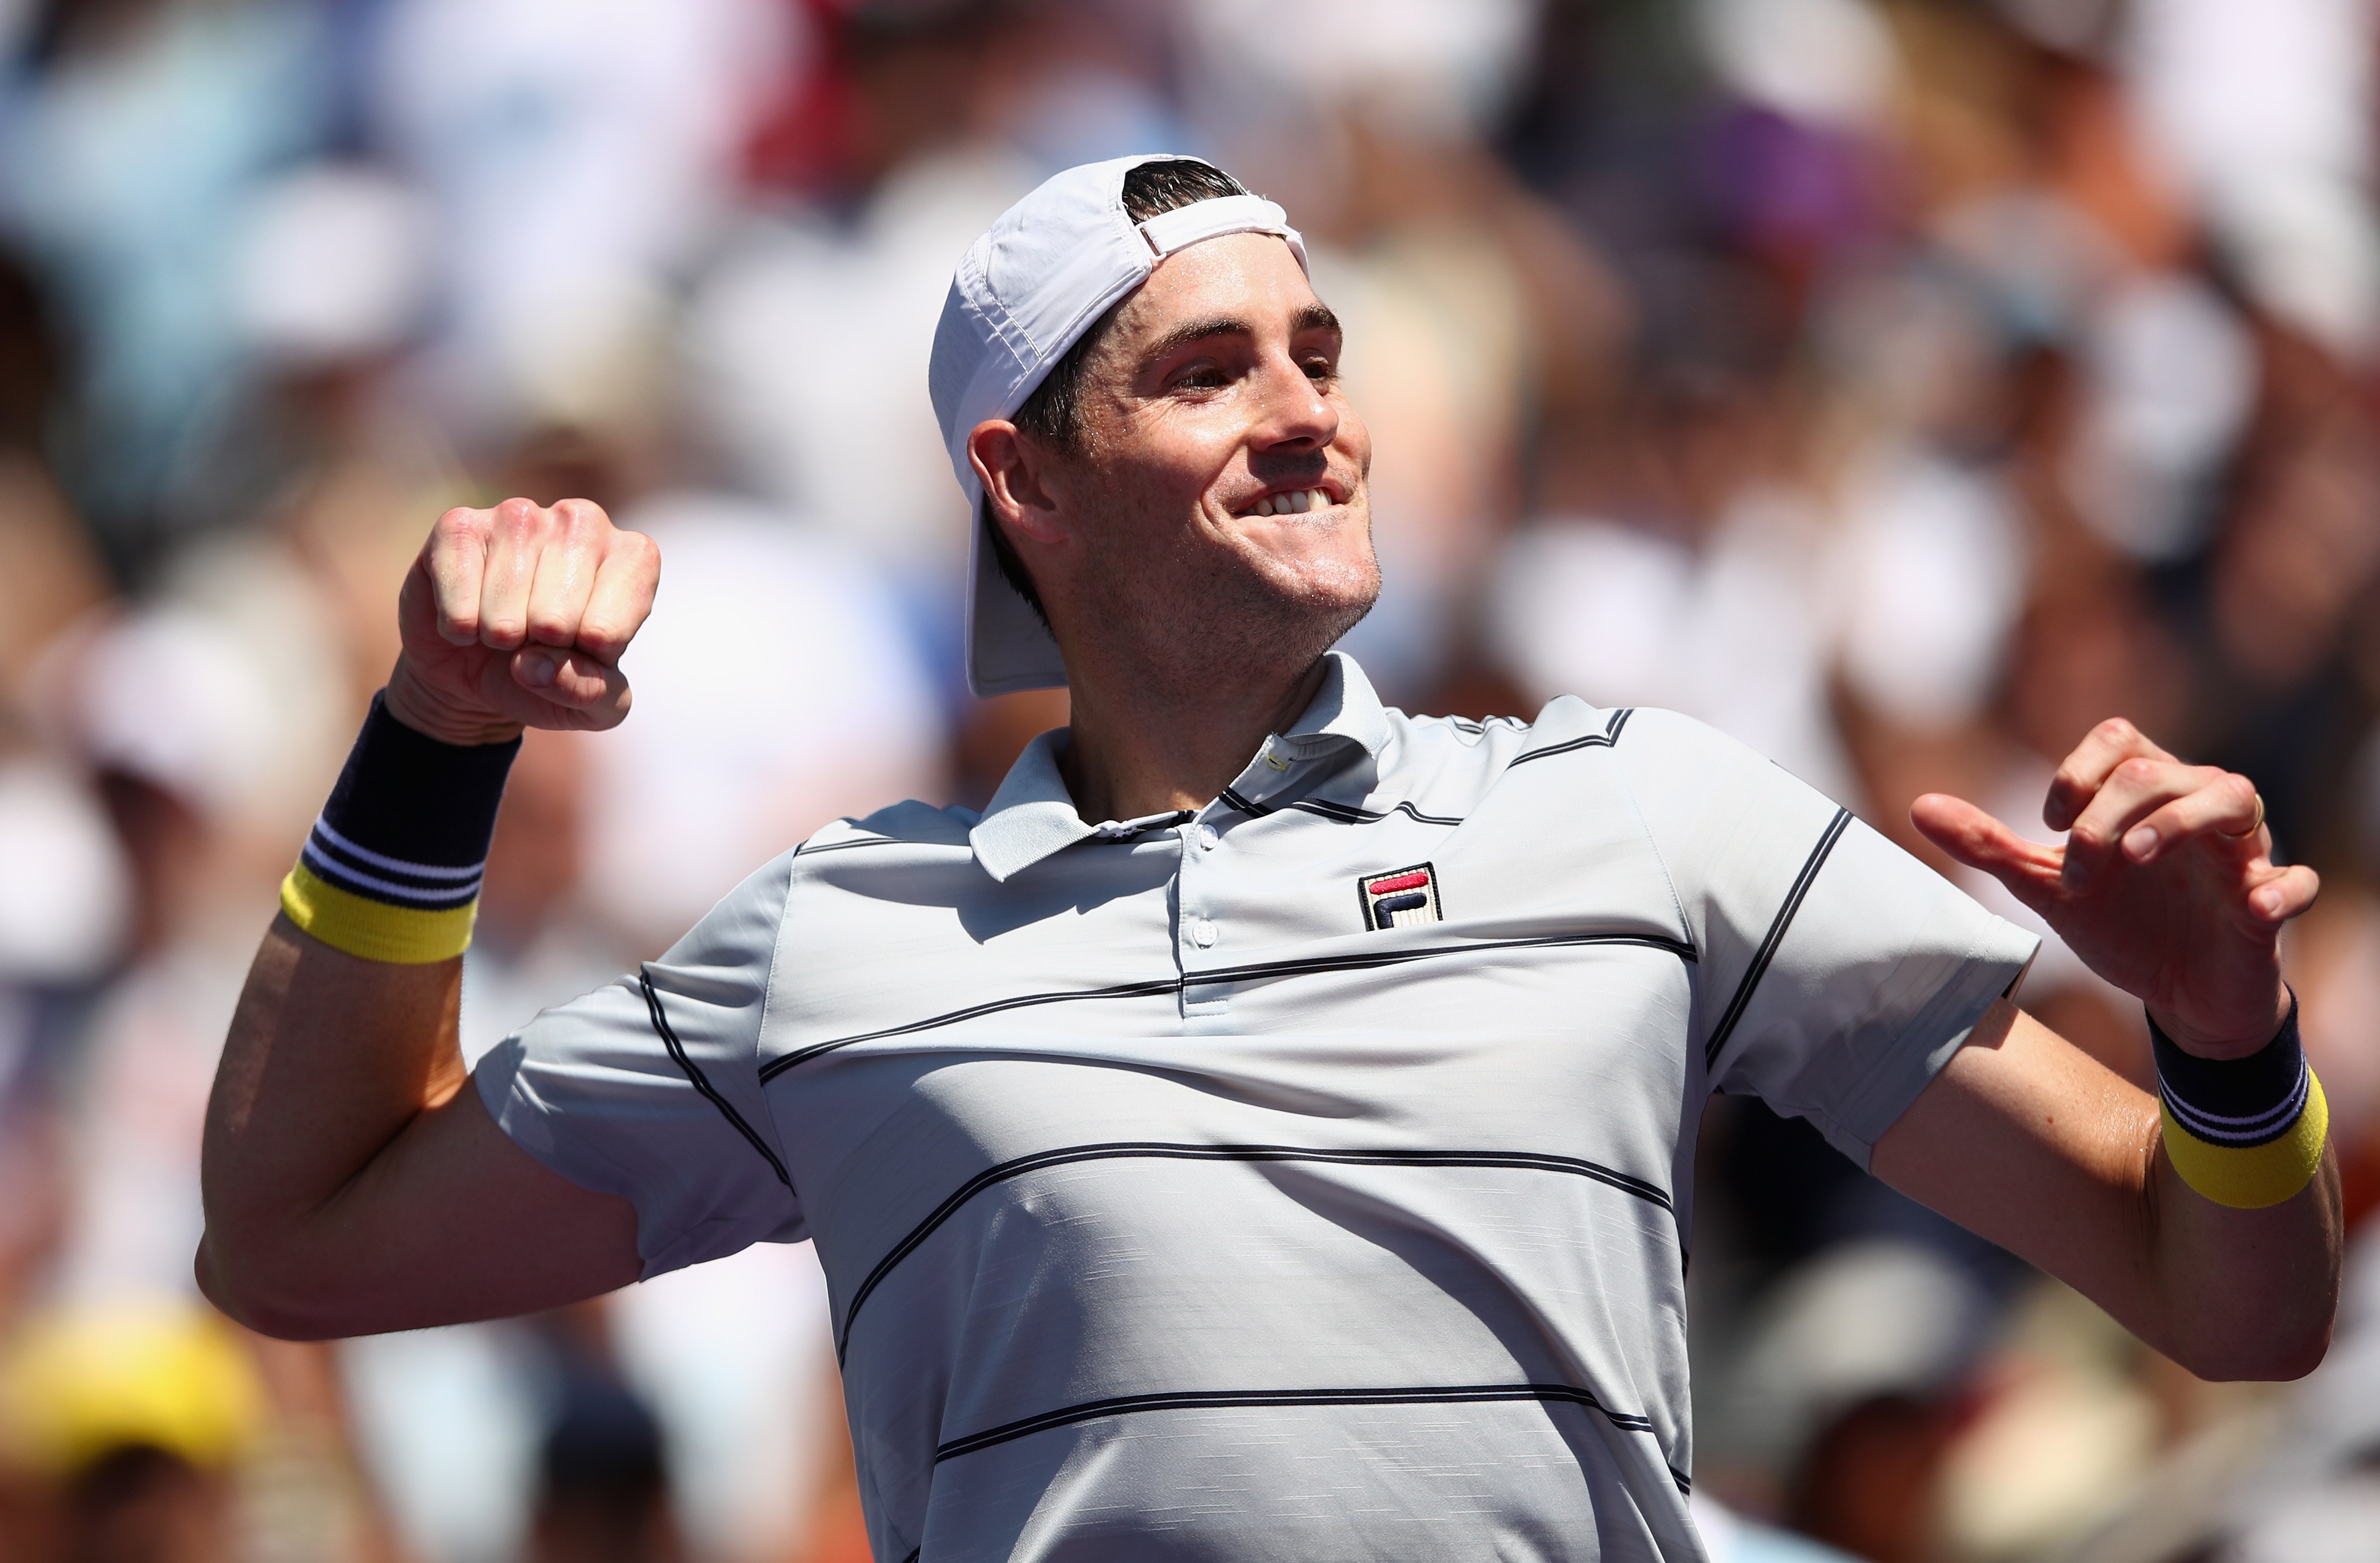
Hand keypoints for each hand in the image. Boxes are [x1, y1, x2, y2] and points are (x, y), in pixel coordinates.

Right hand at [384, 498, 659, 745]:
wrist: (477, 670)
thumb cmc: (551, 677)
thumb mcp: (592, 706)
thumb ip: (592, 694)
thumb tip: (535, 665)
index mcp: (633, 558)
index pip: (610, 631)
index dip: (585, 659)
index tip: (583, 647)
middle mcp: (583, 522)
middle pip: (557, 618)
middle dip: (539, 648)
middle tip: (535, 638)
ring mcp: (521, 515)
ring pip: (506, 606)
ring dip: (498, 636)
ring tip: (503, 627)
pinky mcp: (460, 524)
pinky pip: (460, 593)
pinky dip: (458, 624)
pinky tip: (468, 614)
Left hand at [1911, 719, 2315, 1058]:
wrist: (2178, 996)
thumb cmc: (2121, 924)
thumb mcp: (2048, 887)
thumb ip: (1991, 846)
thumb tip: (1917, 807)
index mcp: (2145, 795)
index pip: (2118, 739)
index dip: (2075, 772)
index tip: (2046, 824)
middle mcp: (2196, 808)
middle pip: (2158, 769)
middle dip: (2106, 815)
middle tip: (2076, 870)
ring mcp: (2240, 854)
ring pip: (2233, 796)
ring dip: (2179, 821)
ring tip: (2136, 858)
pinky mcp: (2269, 906)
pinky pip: (2296, 880)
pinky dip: (2281, 886)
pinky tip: (2254, 904)